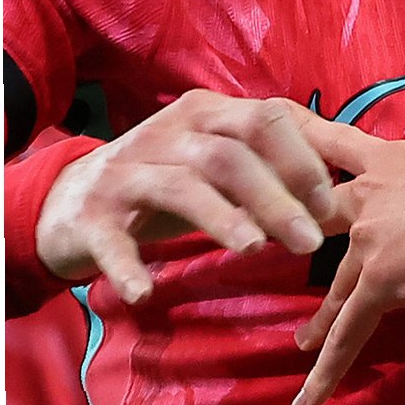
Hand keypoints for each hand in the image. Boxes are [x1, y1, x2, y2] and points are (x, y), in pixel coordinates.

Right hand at [37, 91, 340, 305]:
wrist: (68, 201)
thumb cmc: (167, 180)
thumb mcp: (216, 161)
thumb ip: (267, 166)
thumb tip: (336, 191)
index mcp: (207, 112)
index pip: (265, 120)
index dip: (302, 159)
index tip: (331, 203)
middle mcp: (167, 132)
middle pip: (231, 155)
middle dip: (277, 196)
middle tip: (311, 241)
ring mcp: (125, 172)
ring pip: (183, 186)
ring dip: (224, 219)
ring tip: (256, 251)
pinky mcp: (90, 216)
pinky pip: (111, 240)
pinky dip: (128, 266)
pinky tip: (146, 293)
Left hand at [291, 106, 404, 404]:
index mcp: (389, 161)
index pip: (333, 146)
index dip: (299, 141)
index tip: (265, 132)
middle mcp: (368, 198)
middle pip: (314, 221)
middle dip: (289, 238)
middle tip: (265, 250)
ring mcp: (370, 242)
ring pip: (334, 286)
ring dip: (320, 316)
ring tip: (304, 341)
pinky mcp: (382, 282)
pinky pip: (349, 331)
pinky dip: (327, 367)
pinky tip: (309, 398)